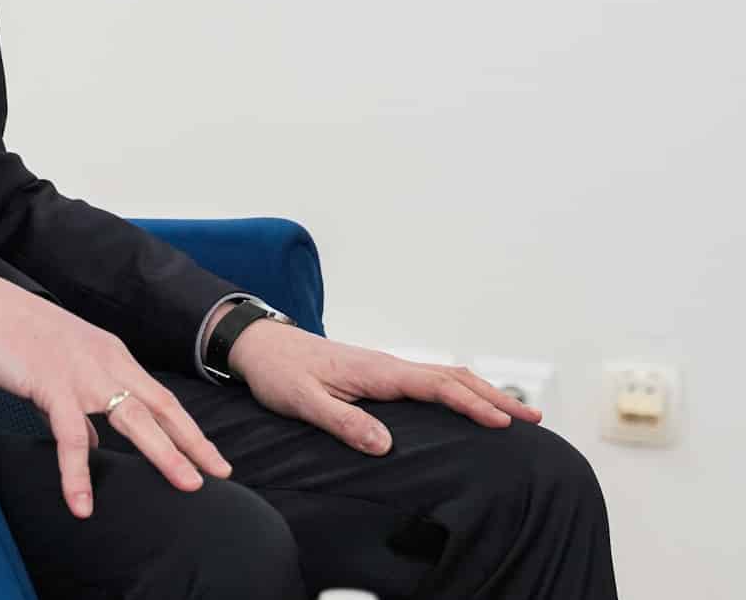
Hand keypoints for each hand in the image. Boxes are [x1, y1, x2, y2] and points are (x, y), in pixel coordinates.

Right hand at [0, 256, 231, 518]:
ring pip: (133, 418)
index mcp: (109, 354)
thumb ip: (76, 405)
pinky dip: (77, 473)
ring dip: (163, 453)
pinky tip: (81, 504)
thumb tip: (91, 440)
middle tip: (219, 473)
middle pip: (160, 407)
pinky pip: (72, 436)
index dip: (187, 429)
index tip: (211, 457)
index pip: (159, 397)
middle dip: (192, 443)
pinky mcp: (51, 385)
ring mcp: (81, 372)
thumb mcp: (55, 368)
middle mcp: (105, 361)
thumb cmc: (8, 333)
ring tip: (186, 485)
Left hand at [224, 317, 544, 454]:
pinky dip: (458, 390)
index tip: (503, 424)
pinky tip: (465, 405)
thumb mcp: (304, 401)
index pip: (436, 385)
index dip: (471, 404)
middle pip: (452, 377)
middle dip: (494, 397)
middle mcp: (387, 365)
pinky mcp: (377, 375)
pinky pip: (428, 381)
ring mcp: (384, 368)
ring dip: (481, 392)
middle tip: (534, 419)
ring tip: (514, 414)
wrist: (258, 346)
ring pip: (444, 376)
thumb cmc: (279, 373)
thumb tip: (384, 445)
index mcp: (376, 371)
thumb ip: (342, 421)